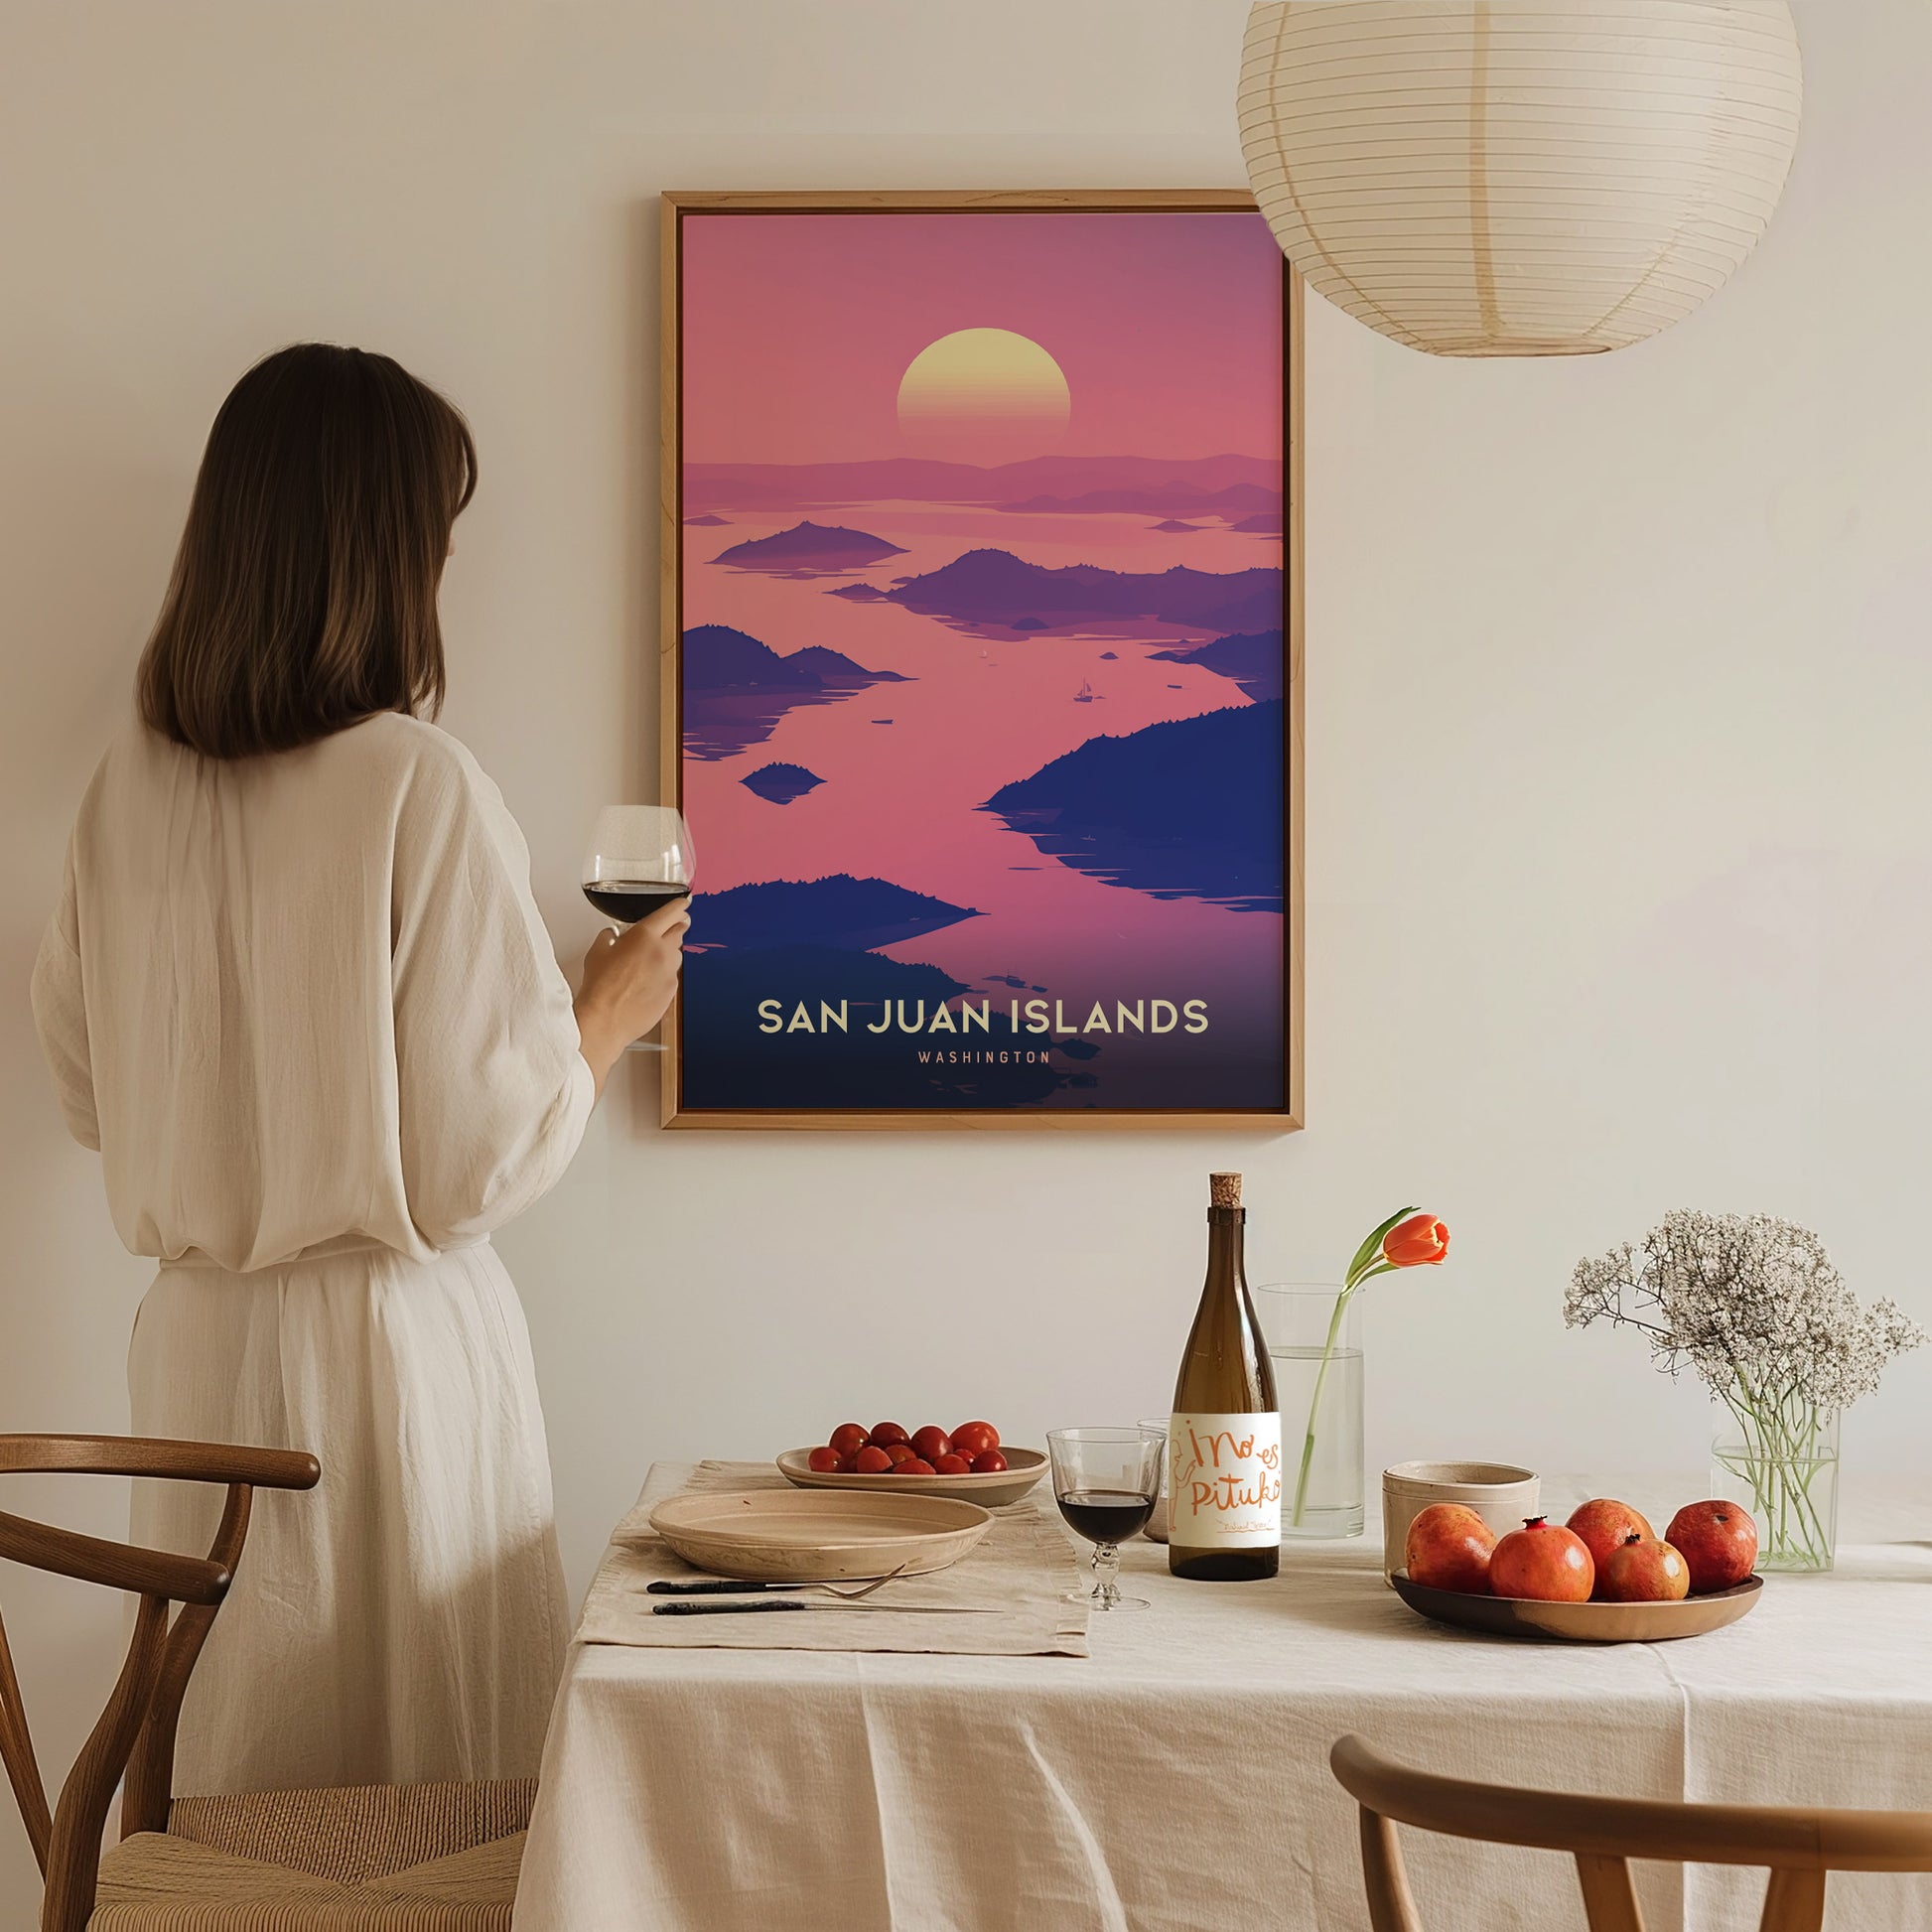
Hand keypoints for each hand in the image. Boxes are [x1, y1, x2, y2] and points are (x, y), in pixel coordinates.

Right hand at [574, 897, 689, 1094]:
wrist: (606, 1019)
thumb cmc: (600, 987)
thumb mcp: (597, 952)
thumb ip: (609, 937)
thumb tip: (612, 935)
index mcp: (645, 935)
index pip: (671, 912)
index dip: (679, 906)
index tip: (683, 904)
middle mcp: (662, 952)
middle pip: (680, 931)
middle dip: (676, 927)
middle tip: (670, 927)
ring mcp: (670, 973)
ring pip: (677, 955)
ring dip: (668, 952)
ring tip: (650, 959)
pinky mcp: (672, 992)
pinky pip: (672, 976)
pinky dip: (664, 974)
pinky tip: (647, 981)